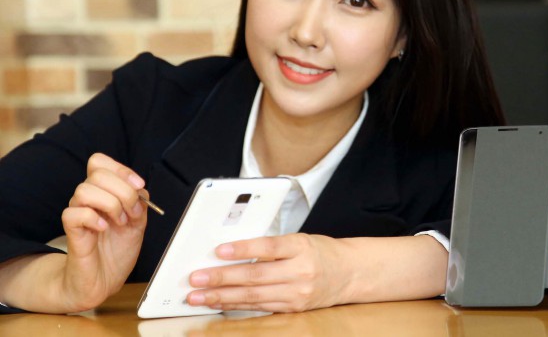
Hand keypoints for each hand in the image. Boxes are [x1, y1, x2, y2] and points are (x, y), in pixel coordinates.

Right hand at [59, 153, 148, 311]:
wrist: (104, 280)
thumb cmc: (117, 250)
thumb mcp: (138, 222)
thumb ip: (140, 202)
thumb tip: (139, 188)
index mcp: (104, 192)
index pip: (99, 162)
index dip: (120, 169)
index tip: (139, 185)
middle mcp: (89, 199)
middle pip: (97, 174)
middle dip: (123, 191)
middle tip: (132, 212)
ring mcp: (79, 213)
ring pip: (84, 190)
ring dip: (110, 205)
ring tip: (119, 223)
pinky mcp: (71, 231)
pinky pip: (74, 213)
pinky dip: (94, 218)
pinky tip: (104, 229)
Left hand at [186, 234, 349, 312]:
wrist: (349, 273)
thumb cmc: (319, 251)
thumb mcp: (299, 239)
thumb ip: (271, 246)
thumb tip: (230, 251)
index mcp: (301, 247)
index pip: (269, 246)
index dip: (243, 249)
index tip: (219, 251)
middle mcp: (300, 271)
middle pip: (256, 275)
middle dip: (222, 278)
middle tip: (196, 278)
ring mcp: (297, 294)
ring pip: (254, 296)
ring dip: (222, 297)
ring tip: (198, 296)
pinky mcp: (293, 309)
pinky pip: (260, 307)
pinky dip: (236, 306)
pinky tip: (218, 304)